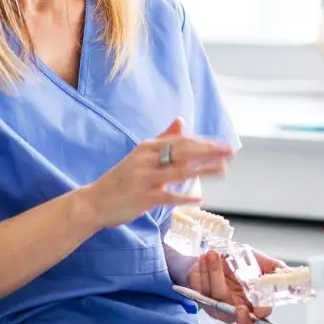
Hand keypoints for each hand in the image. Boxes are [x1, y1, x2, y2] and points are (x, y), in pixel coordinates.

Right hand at [78, 118, 233, 231]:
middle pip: (183, 152)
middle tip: (230, 152)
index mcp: (147, 147)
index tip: (224, 145)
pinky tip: (200, 199)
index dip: (204, 142)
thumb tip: (181, 121)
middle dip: (209, 151)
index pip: (181, 141)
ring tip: (222, 170)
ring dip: (202, 171)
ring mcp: (143, 178)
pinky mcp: (142, 197)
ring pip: (178, 172)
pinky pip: (167, 196)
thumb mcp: (140, 155)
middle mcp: (146, 159)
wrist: (93, 202)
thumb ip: (162, 138)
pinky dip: (184, 197)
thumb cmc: (121, 180)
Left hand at [187, 248, 282, 323]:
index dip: (257, 316)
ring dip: (214, 275)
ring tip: (213, 256)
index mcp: (250, 304)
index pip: (255, 319)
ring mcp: (215, 304)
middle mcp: (233, 308)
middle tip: (240, 306)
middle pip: (234, 317)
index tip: (259, 308)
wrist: (217, 253)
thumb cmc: (240, 261)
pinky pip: (198, 290)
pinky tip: (202, 261)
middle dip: (237, 314)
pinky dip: (200, 274)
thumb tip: (293, 278)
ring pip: (214, 298)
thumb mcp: (262, 262)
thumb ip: (278, 271)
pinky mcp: (199, 296)